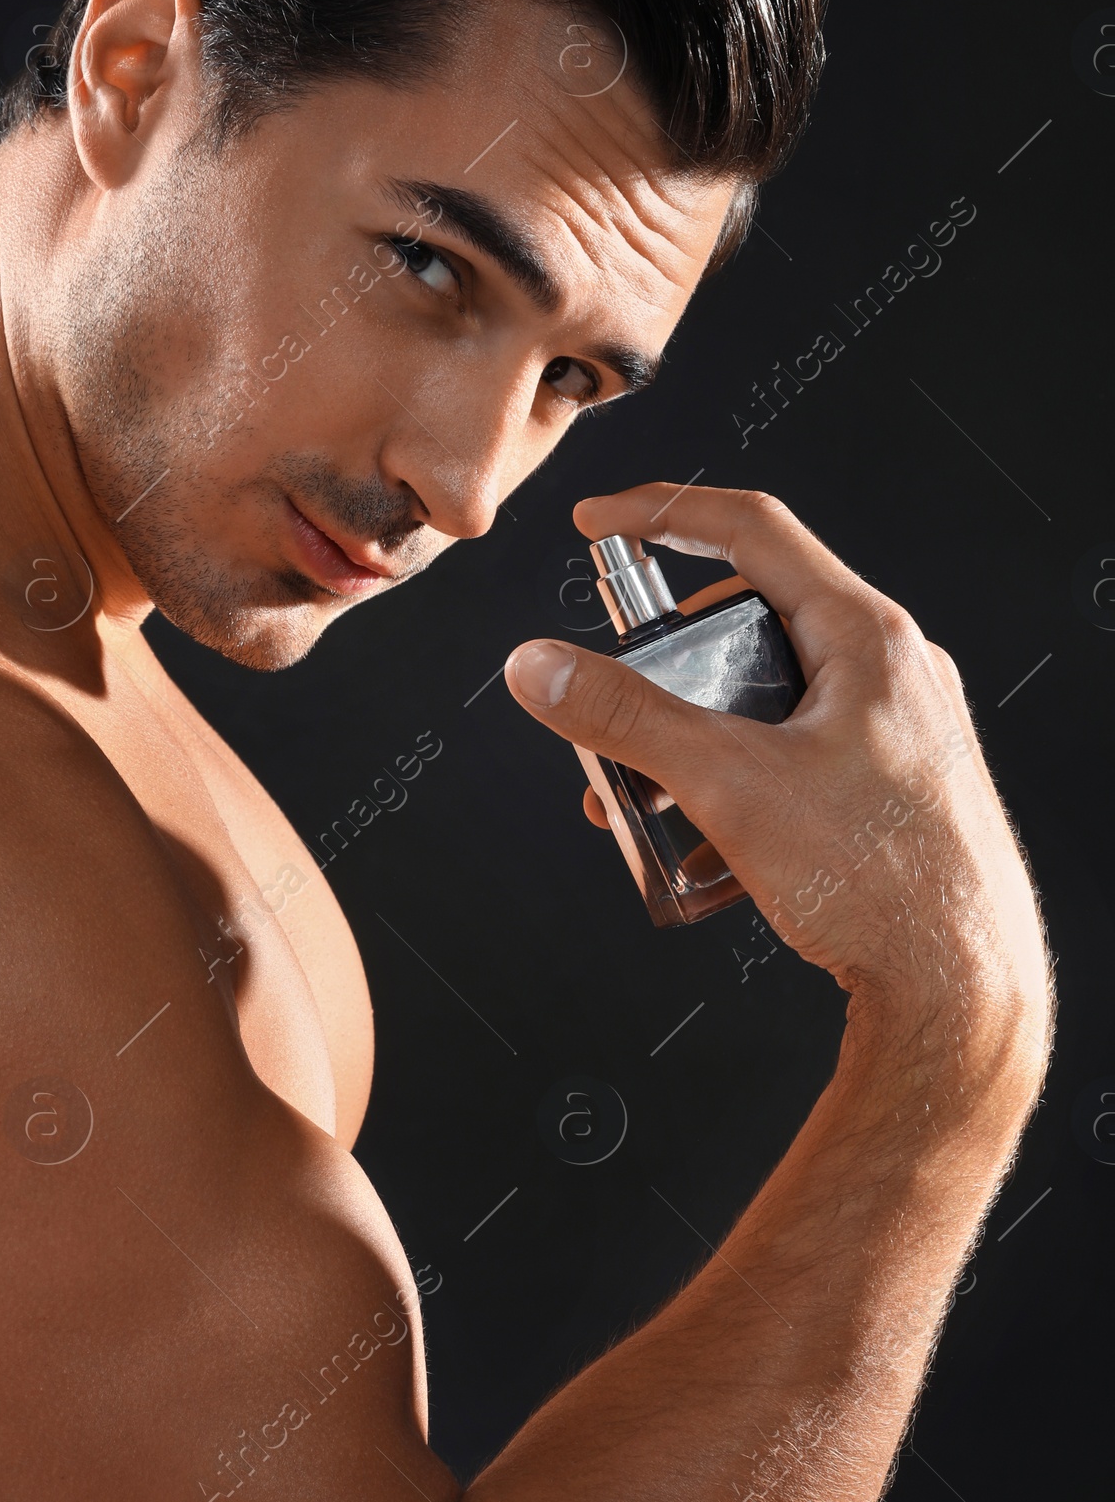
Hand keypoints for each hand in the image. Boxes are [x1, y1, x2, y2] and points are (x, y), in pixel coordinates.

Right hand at [505, 485, 1050, 1060]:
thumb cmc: (883, 884)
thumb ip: (624, 718)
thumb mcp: (727, 786)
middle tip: (616, 706)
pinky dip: (736, 781)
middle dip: (666, 667)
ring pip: (769, 697)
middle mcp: (892, 671)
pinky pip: (796, 754)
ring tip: (646, 796)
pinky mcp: (892, 788)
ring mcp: (898, 730)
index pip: (754, 530)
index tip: (598, 521)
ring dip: (694, 737)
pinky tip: (703, 844)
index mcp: (867, 638)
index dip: (663, 512)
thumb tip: (541, 666)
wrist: (959, 988)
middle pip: (752, 621)